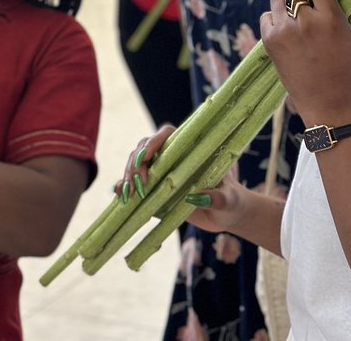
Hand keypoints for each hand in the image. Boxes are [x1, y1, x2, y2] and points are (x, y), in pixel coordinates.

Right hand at [115, 125, 247, 233]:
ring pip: (136, 164)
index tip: (146, 156)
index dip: (154, 141)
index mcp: (189, 150)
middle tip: (139, 182)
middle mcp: (172, 158)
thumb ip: (217, 197)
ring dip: (129, 175)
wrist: (226, 215)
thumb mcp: (228, 199)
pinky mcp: (154, 191)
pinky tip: (119, 194)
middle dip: (136, 161)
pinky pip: (134, 184)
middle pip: (145, 148)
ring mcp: (161, 174)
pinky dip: (124, 186)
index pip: (167, 135)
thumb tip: (198, 196)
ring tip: (129, 193)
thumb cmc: (231, 200)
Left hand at [261, 0, 350, 125]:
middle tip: (305, 0)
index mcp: (331, 18)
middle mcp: (306, 22)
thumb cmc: (348, 67)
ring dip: (286, 5)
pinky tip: (286, 31)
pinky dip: (275, 20)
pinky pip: (266, 15)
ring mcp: (285, 32)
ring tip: (296, 19)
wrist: (327, 102)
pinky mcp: (270, 42)